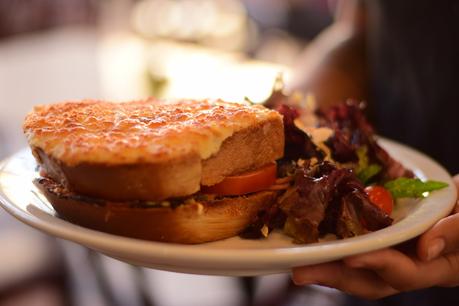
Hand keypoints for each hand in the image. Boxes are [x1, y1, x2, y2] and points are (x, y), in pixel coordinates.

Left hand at [291, 175, 458, 298]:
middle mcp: (412, 266)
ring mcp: (396, 253)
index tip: (351, 257)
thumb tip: (425, 248)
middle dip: (336, 277)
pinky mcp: (384, 239)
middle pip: (372, 281)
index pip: (406, 272)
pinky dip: (336, 246)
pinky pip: (358, 247)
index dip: (379, 264)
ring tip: (296, 263)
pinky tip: (312, 240)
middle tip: (300, 272)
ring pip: (359, 268)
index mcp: (440, 267)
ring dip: (327, 266)